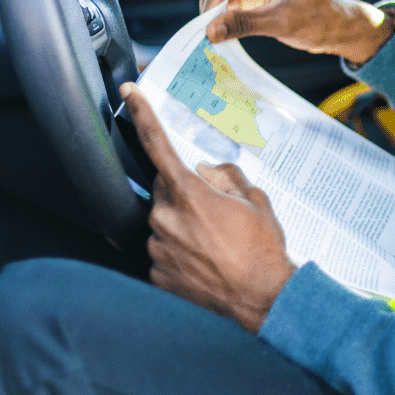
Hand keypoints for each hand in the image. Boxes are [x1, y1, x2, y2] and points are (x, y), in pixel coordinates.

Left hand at [122, 82, 294, 332]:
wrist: (263, 300)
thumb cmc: (262, 251)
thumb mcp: (256, 202)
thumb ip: (227, 177)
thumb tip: (208, 170)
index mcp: (190, 194)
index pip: (158, 145)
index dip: (143, 114)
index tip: (131, 94)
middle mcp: (166, 218)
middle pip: (164, 190)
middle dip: (185, 193)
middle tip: (216, 213)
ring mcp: (158, 248)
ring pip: (163, 222)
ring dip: (183, 226)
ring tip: (215, 245)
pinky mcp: (157, 274)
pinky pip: (163, 252)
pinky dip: (180, 253)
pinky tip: (204, 263)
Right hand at [198, 0, 393, 65]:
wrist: (341, 27)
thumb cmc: (321, 19)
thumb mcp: (281, 23)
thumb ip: (244, 25)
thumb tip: (211, 31)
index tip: (205, 22)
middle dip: (212, 5)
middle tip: (209, 32)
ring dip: (218, 13)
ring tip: (217, 36)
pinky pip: (233, 3)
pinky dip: (227, 17)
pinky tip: (227, 34)